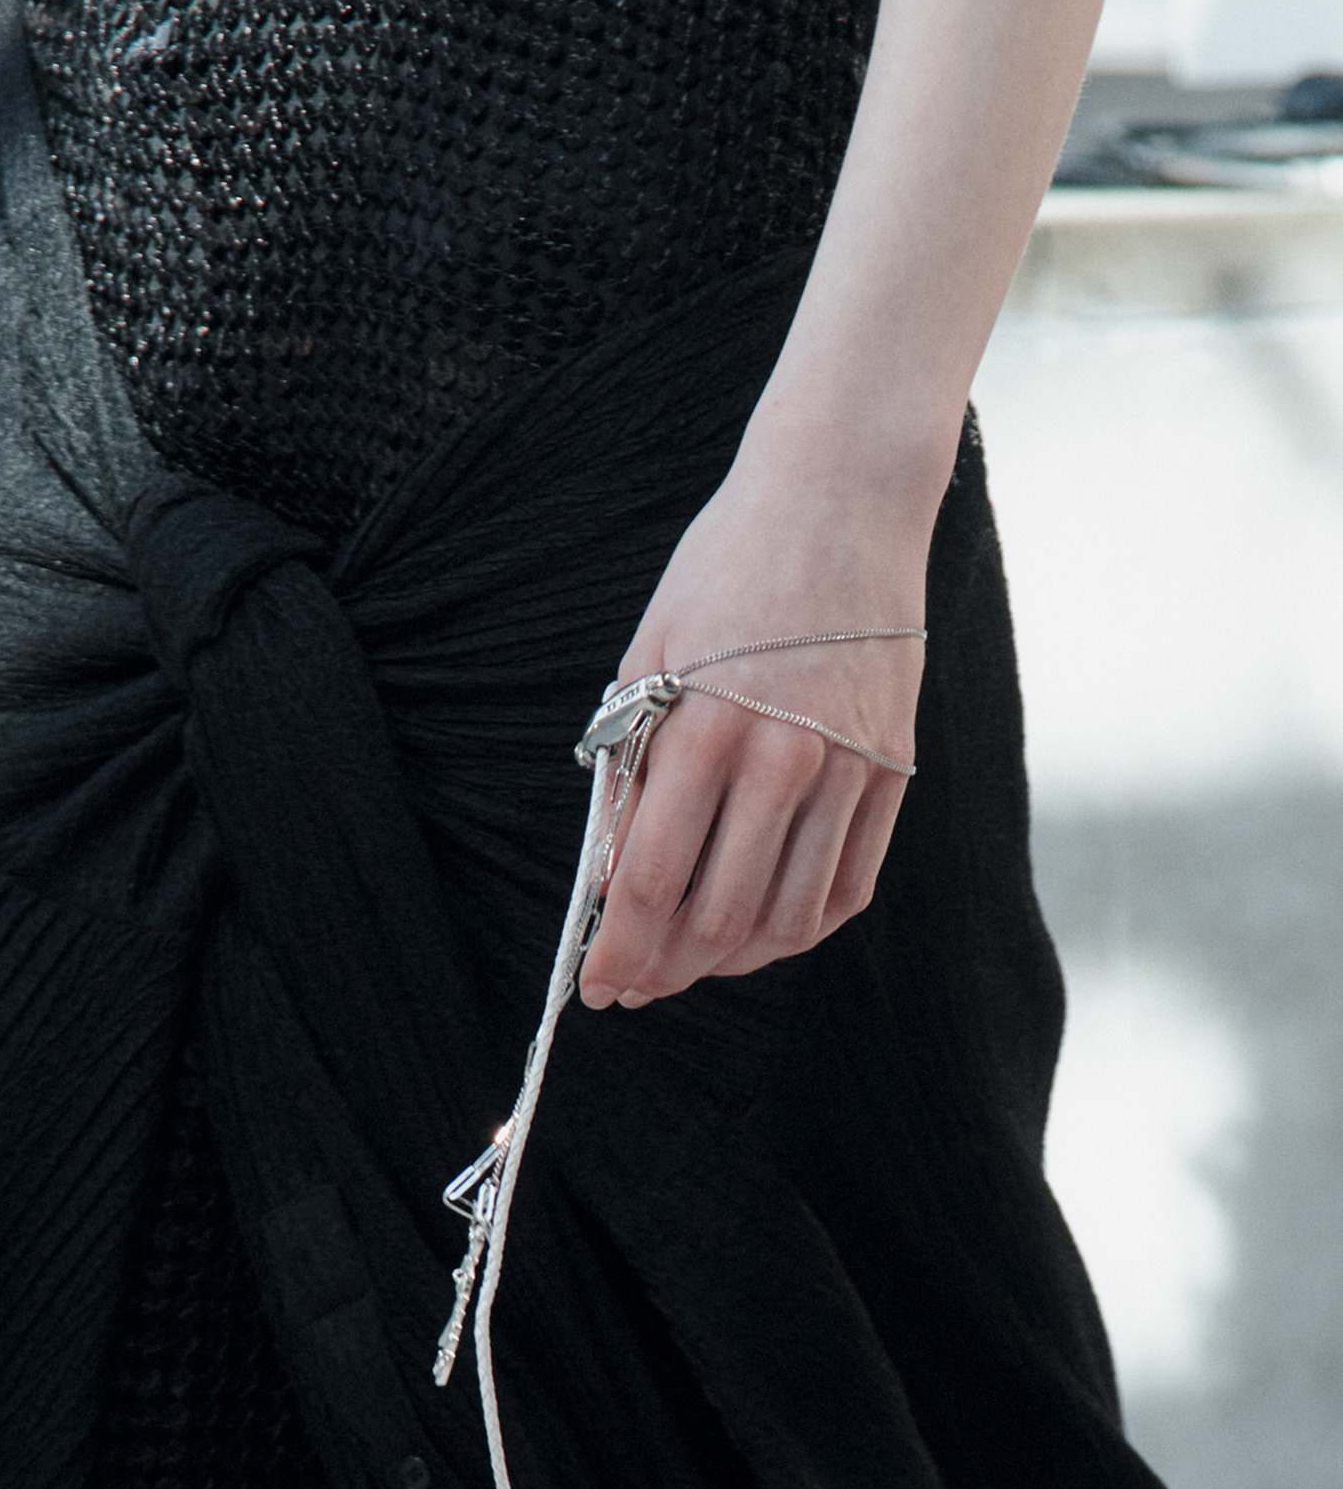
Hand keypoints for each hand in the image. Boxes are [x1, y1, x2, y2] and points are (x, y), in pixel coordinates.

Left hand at [577, 454, 933, 1010]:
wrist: (841, 501)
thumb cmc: (727, 570)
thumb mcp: (650, 657)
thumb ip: (633, 767)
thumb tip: (618, 875)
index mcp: (704, 726)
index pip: (652, 879)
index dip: (618, 948)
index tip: (594, 987)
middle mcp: (783, 758)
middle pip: (718, 915)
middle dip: (666, 969)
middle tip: (636, 987)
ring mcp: (849, 768)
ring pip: (788, 916)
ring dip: (731, 961)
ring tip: (692, 967)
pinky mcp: (893, 768)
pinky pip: (849, 885)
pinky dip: (802, 928)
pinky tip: (764, 935)